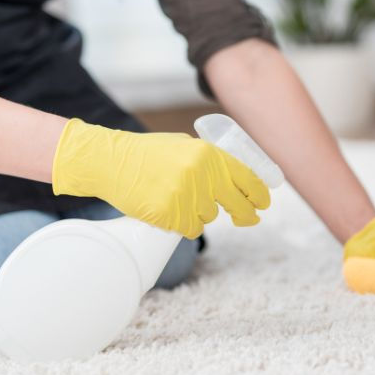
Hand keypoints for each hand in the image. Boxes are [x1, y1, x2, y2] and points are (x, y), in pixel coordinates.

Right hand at [51, 119, 269, 238]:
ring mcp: (186, 195)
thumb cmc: (147, 153)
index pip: (247, 178)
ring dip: (200, 213)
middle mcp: (202, 174)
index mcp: (208, 154)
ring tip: (177, 198)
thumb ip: (210, 160)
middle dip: (244, 214)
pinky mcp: (170, 214)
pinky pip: (190, 228)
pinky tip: (169, 211)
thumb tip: (237, 177)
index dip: (259, 195)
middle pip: (236, 205)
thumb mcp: (184, 146)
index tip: (263, 204)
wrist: (110, 161)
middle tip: (246, 218)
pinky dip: (183, 224)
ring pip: (209, 217)